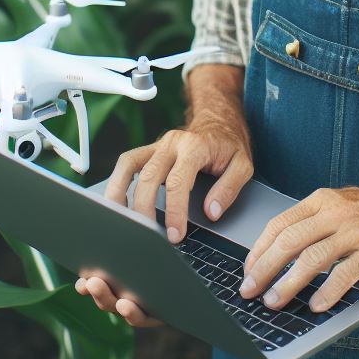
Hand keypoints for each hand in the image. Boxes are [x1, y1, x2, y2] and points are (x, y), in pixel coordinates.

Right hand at [81, 117, 253, 327]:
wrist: (220, 120)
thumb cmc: (230, 145)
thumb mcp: (243, 165)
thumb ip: (229, 188)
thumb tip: (210, 213)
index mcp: (195, 146)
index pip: (178, 181)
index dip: (174, 211)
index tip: (174, 235)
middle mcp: (172, 143)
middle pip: (148, 176)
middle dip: (145, 210)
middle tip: (149, 237)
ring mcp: (158, 145)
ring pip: (129, 165)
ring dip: (119, 193)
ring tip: (117, 221)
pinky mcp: (150, 150)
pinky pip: (127, 163)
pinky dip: (117, 182)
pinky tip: (115, 203)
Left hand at [239, 185, 358, 311]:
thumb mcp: (339, 206)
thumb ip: (313, 223)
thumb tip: (278, 250)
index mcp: (321, 201)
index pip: (280, 223)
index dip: (259, 248)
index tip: (247, 269)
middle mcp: (334, 213)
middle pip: (289, 241)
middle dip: (264, 268)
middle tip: (249, 289)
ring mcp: (354, 232)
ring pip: (312, 258)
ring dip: (288, 283)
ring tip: (274, 301)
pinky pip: (344, 274)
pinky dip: (327, 291)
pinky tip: (316, 305)